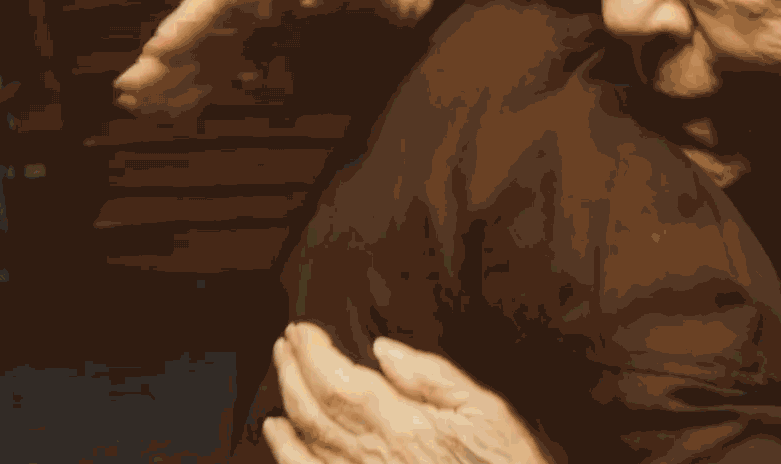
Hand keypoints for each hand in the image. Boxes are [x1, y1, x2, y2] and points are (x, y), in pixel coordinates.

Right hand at [113, 0, 432, 115]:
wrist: (408, 7)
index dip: (187, 21)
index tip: (157, 51)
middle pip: (202, 25)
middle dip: (166, 59)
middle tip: (127, 92)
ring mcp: (262, 25)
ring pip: (206, 50)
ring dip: (173, 77)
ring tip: (136, 106)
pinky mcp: (269, 47)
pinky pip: (224, 66)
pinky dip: (199, 87)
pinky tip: (174, 110)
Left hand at [265, 322, 553, 463]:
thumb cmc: (503, 462)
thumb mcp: (486, 410)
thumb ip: (433, 377)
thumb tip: (387, 350)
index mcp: (405, 424)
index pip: (341, 382)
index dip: (313, 353)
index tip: (302, 330)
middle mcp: (375, 454)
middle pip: (315, 408)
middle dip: (293, 370)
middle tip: (285, 342)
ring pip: (307, 438)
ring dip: (287, 401)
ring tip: (279, 371)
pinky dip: (287, 451)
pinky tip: (277, 432)